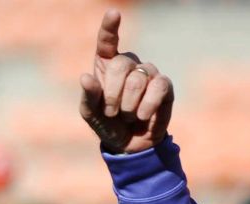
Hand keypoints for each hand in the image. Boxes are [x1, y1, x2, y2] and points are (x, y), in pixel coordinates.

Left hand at [79, 9, 173, 153]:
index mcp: (106, 65)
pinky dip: (147, 106)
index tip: (113, 13)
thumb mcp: (91, 114)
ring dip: (129, 105)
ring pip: (138, 79)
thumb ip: (89, 96)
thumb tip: (85, 77)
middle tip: (111, 112)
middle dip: (112, 94)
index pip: (107, 40)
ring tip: (128, 116)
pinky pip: (158, 88)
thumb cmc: (107, 124)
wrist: (129, 145)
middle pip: (121, 65)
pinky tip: (142, 117)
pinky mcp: (164, 86)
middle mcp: (128, 64)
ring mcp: (148, 72)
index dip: (110, 26)